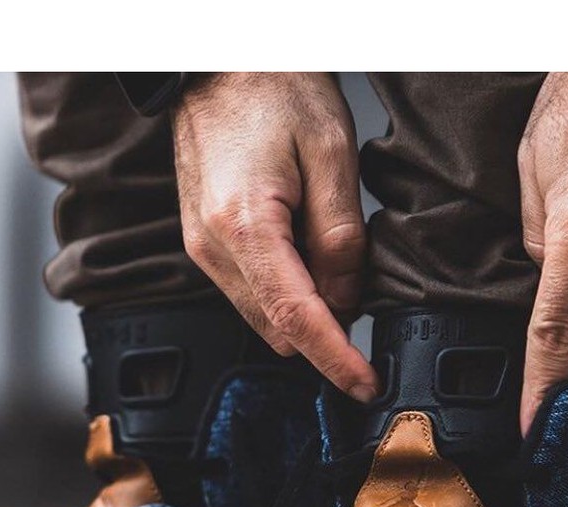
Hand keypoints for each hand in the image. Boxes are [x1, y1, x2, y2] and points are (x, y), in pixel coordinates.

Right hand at [173, 72, 379, 401]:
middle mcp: (213, 248)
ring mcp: (202, 248)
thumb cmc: (273, 88)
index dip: (334, 358)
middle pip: (276, 327)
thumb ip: (341, 236)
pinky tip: (306, 256)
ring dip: (304, 311)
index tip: (365, 385)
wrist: (217, 61)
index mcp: (244, 226)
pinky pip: (249, 291)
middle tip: (364, 302)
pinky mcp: (202, 243)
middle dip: (325, 333)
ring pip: (262, 315)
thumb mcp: (331, 152)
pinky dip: (285, 292)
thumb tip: (346, 301)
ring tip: (334, 262)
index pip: (295, 317)